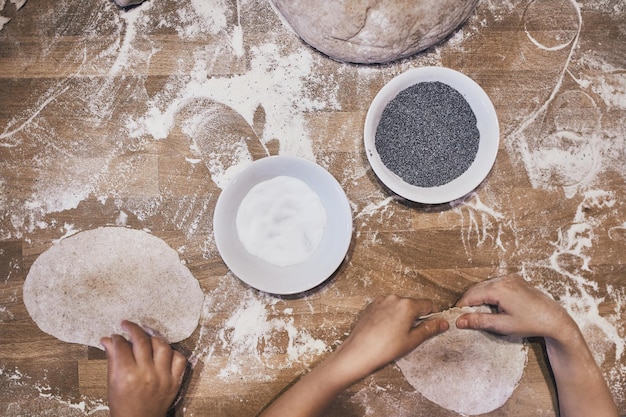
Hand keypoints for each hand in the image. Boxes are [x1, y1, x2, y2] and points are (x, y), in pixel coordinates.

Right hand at [100, 320, 186, 416]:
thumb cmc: (123, 405)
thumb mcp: (112, 383)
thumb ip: (112, 359)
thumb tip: (107, 340)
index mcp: (127, 375)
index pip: (122, 346)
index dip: (117, 337)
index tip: (115, 335)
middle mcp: (146, 373)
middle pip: (142, 341)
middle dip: (133, 329)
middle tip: (128, 325)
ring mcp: (163, 377)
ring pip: (162, 346)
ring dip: (153, 338)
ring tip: (146, 336)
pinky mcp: (175, 381)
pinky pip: (179, 359)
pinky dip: (172, 352)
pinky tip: (163, 351)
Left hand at [331, 295, 448, 383]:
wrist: (359, 352)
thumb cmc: (384, 348)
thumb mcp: (412, 340)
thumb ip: (430, 328)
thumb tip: (443, 323)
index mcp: (407, 305)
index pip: (428, 304)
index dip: (432, 316)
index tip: (430, 325)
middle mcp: (394, 298)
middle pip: (413, 305)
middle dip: (415, 317)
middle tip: (410, 334)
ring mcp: (381, 301)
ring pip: (399, 306)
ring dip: (401, 316)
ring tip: (395, 334)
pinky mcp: (371, 306)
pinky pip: (386, 308)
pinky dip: (389, 316)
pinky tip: (385, 331)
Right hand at [455, 273, 574, 338]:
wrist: (554, 319)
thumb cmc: (530, 323)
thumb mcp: (503, 325)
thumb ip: (479, 321)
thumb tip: (459, 321)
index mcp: (498, 289)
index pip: (471, 295)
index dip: (461, 306)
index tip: (456, 317)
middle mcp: (503, 279)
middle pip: (476, 288)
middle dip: (468, 301)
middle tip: (464, 316)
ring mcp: (510, 278)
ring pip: (485, 285)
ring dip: (478, 296)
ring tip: (476, 312)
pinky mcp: (515, 279)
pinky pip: (495, 283)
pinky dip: (488, 292)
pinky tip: (490, 304)